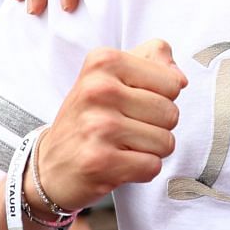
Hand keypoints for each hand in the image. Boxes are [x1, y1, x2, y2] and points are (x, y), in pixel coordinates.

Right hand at [33, 39, 187, 213]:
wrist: (49, 165)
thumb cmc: (90, 116)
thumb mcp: (113, 75)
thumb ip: (153, 59)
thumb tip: (180, 78)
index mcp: (103, 61)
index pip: (173, 83)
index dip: (161, 98)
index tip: (132, 103)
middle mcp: (98, 90)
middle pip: (171, 114)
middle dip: (156, 127)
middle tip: (125, 128)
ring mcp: (98, 127)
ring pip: (165, 142)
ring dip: (149, 150)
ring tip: (121, 146)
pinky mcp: (100, 162)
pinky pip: (152, 167)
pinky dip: (141, 170)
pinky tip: (118, 163)